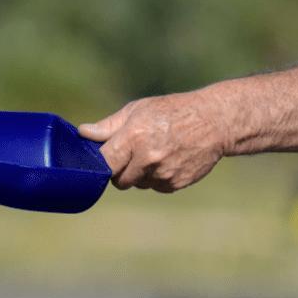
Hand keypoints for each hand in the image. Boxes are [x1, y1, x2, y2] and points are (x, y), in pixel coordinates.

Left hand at [78, 91, 227, 191]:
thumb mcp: (139, 109)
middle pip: (118, 180)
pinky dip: (158, 178)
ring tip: (157, 152)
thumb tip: (83, 133)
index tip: (106, 157)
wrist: (214, 122)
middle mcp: (147, 159)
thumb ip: (109, 126)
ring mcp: (162, 174)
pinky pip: (156, 187)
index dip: (102, 162)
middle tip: (133, 153)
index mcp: (134, 137)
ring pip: (138, 184)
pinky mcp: (175, 184)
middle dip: (121, 170)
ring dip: (141, 174)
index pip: (104, 163)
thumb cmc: (173, 111)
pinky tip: (170, 159)